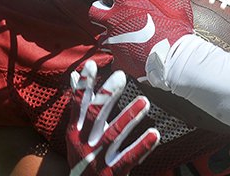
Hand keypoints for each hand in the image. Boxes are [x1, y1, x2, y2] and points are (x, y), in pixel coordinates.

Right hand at [66, 60, 159, 175]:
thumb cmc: (81, 155)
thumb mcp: (75, 131)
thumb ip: (78, 104)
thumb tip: (75, 75)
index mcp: (74, 132)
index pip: (78, 105)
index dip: (84, 86)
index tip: (91, 65)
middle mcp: (84, 144)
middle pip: (95, 116)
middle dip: (107, 96)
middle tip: (121, 76)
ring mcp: (97, 159)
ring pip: (114, 135)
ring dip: (129, 116)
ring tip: (145, 101)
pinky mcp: (112, 173)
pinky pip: (129, 158)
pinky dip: (142, 146)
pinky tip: (154, 133)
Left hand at [89, 0, 194, 84]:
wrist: (174, 58)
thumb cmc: (173, 26)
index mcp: (126, 3)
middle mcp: (115, 21)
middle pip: (94, 11)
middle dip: (100, 7)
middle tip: (111, 8)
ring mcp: (115, 42)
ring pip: (102, 36)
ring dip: (110, 33)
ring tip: (122, 33)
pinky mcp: (120, 60)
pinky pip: (115, 58)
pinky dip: (122, 56)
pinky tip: (131, 54)